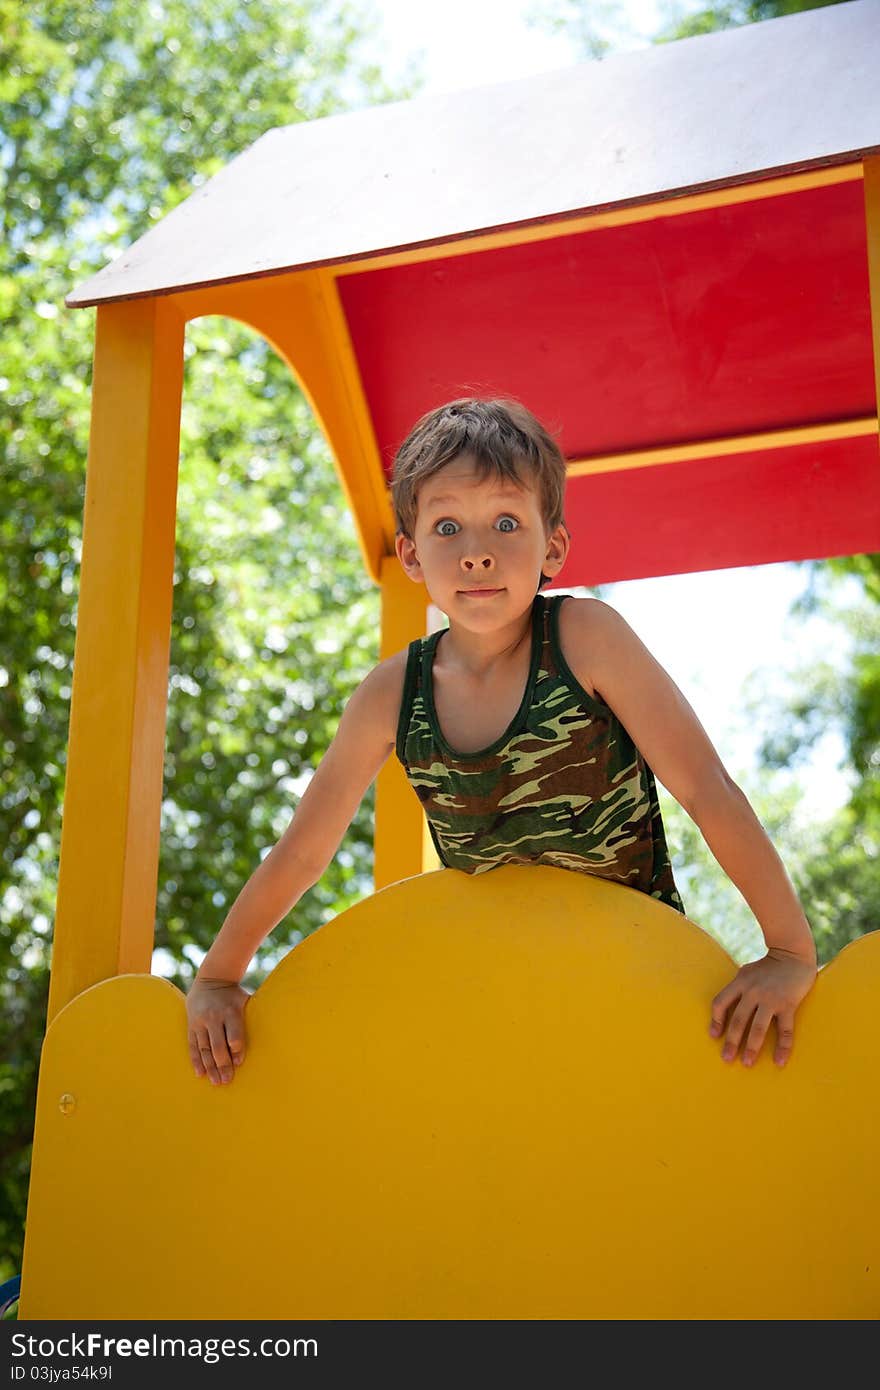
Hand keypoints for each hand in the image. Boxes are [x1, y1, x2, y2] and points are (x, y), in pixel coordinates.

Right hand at [187, 976, 250, 1084]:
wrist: (211, 980)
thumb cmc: (234, 995)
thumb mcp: (245, 1000)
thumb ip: (253, 1016)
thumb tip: (272, 1034)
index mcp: (230, 1011)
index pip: (233, 1033)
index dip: (236, 1049)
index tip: (239, 1064)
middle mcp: (214, 1018)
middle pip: (218, 1045)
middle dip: (223, 1064)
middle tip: (227, 1080)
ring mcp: (200, 1022)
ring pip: (204, 1048)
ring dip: (210, 1067)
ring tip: (215, 1081)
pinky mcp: (191, 1026)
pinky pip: (193, 1046)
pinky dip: (197, 1060)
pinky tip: (200, 1073)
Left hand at [709, 947, 816, 1067]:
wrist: (793, 954)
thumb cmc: (768, 966)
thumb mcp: (746, 972)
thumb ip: (737, 988)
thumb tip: (727, 1007)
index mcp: (740, 983)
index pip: (720, 1003)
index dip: (715, 1020)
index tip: (714, 1036)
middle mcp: (753, 992)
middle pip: (738, 1020)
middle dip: (731, 1041)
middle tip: (727, 1058)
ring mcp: (771, 999)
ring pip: (758, 1028)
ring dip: (752, 1047)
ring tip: (747, 1063)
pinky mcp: (788, 1005)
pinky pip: (784, 1030)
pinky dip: (782, 1047)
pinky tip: (779, 1061)